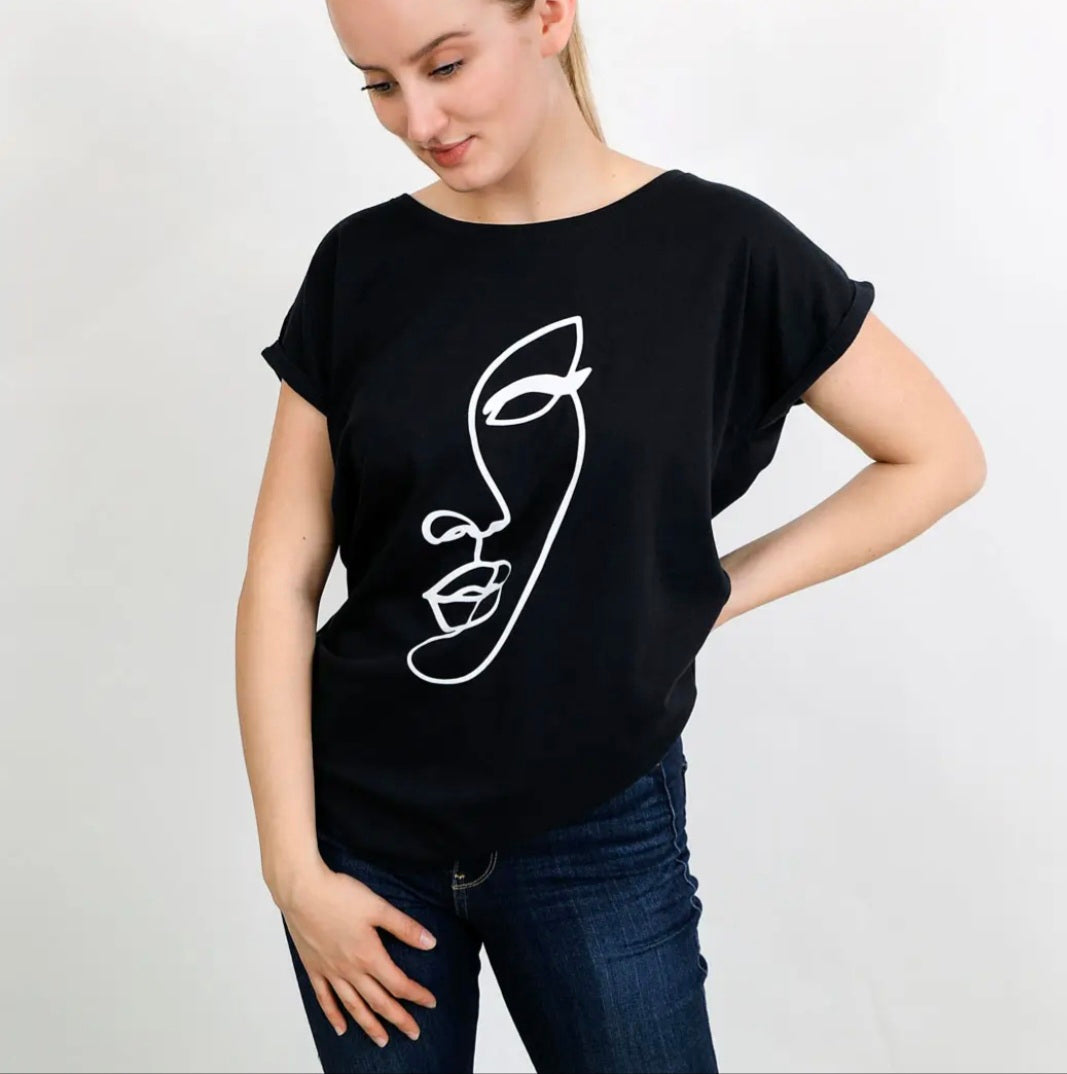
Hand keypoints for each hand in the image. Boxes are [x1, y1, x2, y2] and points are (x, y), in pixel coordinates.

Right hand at [279, 860, 438, 1047]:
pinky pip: (324, 999)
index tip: (430, 1003)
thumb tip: (430, 943)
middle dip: (398, 1018)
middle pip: (378, 1001)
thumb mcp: (378, 907)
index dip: (416, 995)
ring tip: (382, 1040)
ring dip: (369, 1025)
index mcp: (369, 955)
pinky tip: (341, 1028)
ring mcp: (330, 972)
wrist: (302, 892)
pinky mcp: (314, 968)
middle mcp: (350, 970)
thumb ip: (404, 927)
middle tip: (413, 1033)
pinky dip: (333, 1015)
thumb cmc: (339, 895)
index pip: (398, 984)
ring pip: (353, 1006)